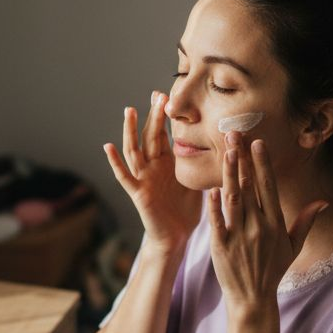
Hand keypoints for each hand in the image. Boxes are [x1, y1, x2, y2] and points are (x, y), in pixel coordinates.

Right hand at [103, 92, 201, 252]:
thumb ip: (202, 163)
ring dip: (130, 130)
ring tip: (129, 110)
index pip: (164, 133)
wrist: (176, 236)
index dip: (164, 115)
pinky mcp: (138, 193)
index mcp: (168, 162)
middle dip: (153, 116)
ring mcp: (143, 178)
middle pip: (150, 136)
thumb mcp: (197, 180)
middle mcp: (153, 167)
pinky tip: (108, 146)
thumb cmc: (186, 211)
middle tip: (156, 95)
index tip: (166, 95)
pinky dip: (115, 161)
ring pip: (134, 150)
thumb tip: (225, 143)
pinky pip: (124, 176)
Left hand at [207, 132, 326, 311]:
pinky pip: (217, 221)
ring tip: (225, 151)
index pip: (268, 186)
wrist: (252, 298)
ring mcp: (239, 235)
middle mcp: (258, 226)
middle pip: (249, 186)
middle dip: (242, 158)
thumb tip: (322, 201)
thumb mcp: (293, 247)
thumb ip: (305, 221)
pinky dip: (214, 205)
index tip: (258, 143)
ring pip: (234, 198)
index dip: (262, 163)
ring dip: (229, 173)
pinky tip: (212, 188)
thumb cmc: (272, 270)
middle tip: (235, 134)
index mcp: (275, 223)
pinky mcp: (221, 246)